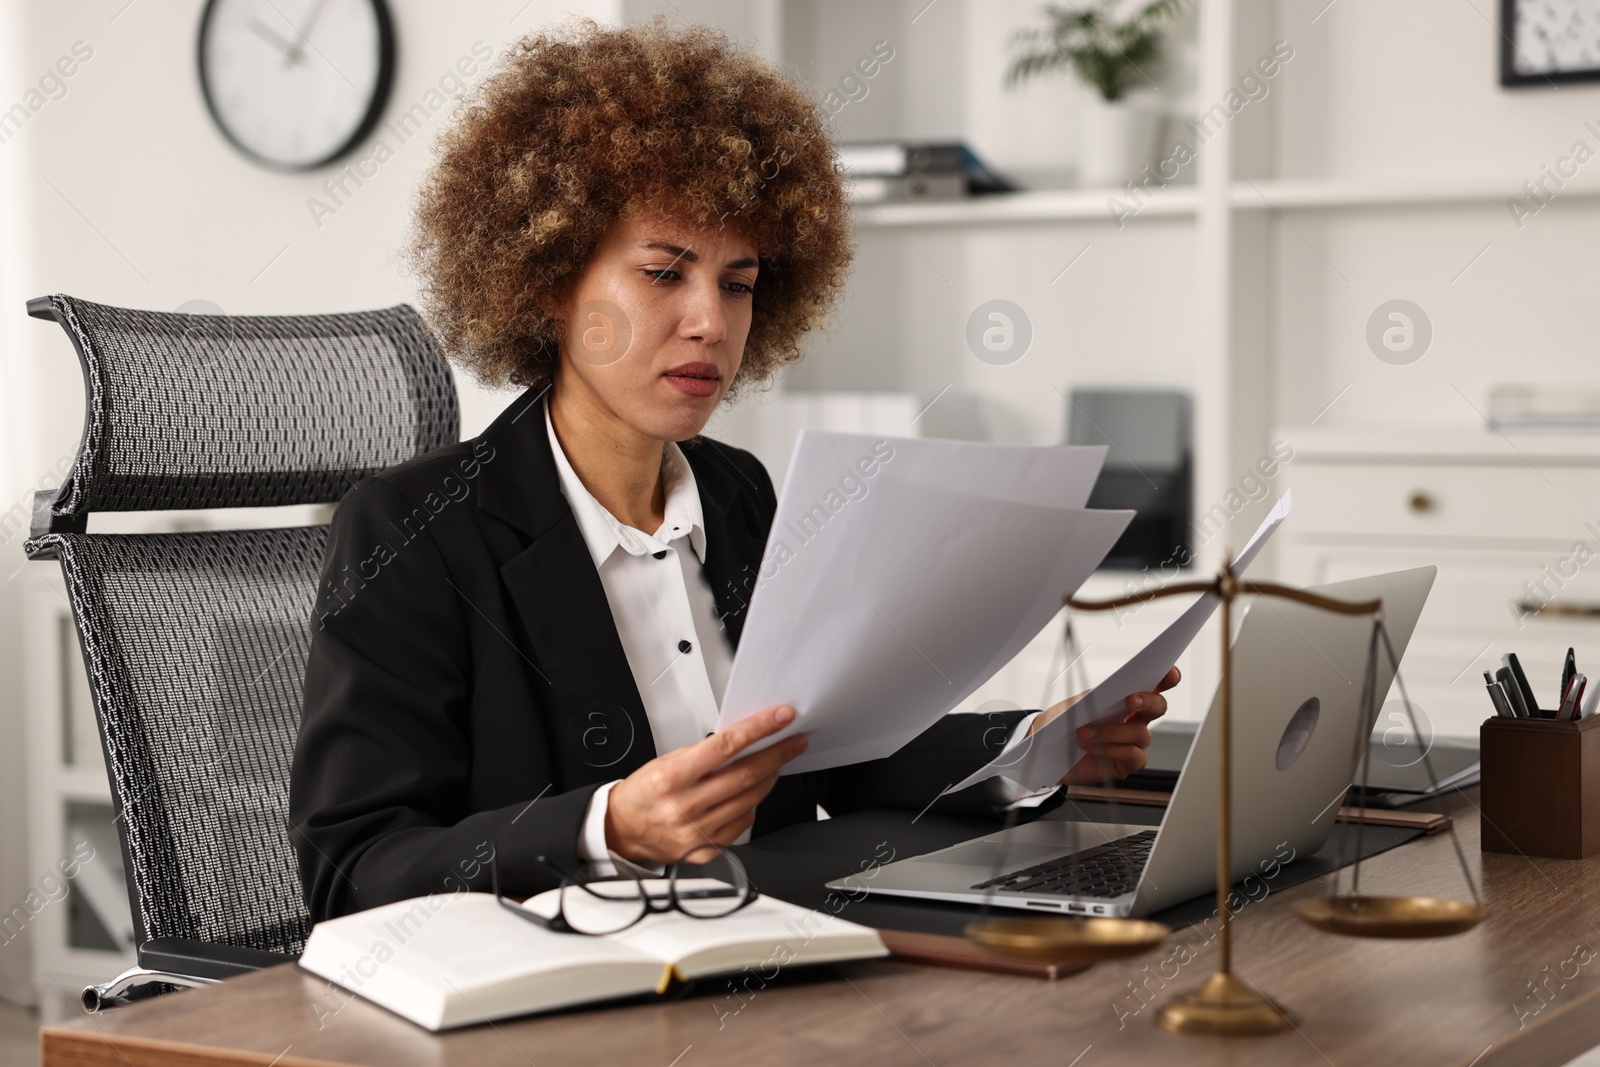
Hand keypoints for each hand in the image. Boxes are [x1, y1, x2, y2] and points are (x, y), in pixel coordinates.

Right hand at [604, 705, 807, 866]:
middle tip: (793, 741)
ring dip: (770, 778)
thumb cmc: (643, 793)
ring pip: (750, 800)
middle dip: (778, 753)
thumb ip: (702, 754)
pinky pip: (742, 824)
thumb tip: (741, 741)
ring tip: (776, 763)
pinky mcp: (706, 850)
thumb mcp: (665, 762)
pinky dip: (751, 805)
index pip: (726, 746)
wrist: (622, 831)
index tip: (780, 718)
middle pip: (746, 774)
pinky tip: (750, 794)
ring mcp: (698, 832)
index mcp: (672, 778)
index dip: (759, 729)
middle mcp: (686, 806)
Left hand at [1028, 666, 1178, 785]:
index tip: (1170, 672)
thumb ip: (1090, 698)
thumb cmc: (1063, 724)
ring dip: (1112, 731)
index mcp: (1124, 700)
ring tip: (1085, 733)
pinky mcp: (1127, 764)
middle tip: (1130, 700)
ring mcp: (1134, 743)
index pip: (1152, 686)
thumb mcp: (1071, 705)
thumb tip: (1105, 693)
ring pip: (1141, 733)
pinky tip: (1094, 748)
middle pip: (1157, 707)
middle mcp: (1135, 720)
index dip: (1166, 678)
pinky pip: (1133, 755)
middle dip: (1148, 701)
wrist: (1047, 752)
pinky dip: (1112, 750)